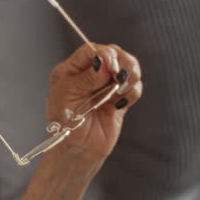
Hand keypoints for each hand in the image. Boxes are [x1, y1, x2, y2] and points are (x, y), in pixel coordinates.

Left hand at [45, 43, 143, 164]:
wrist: (78, 150)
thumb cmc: (64, 123)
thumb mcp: (68, 96)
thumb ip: (86, 78)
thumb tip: (103, 60)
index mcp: (71, 69)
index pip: (91, 49)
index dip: (104, 53)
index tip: (109, 65)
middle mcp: (90, 74)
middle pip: (114, 53)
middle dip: (121, 62)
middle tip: (118, 78)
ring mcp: (106, 85)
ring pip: (128, 67)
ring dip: (130, 76)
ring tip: (120, 90)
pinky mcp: (120, 98)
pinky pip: (134, 87)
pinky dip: (132, 92)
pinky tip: (120, 104)